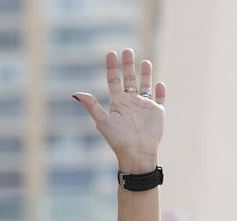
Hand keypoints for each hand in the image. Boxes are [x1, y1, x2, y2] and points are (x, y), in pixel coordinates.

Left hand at [72, 49, 164, 170]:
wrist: (136, 153)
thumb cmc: (118, 139)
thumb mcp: (103, 121)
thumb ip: (92, 106)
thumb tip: (76, 93)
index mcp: (117, 103)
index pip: (114, 81)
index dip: (112, 67)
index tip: (111, 53)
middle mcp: (130, 102)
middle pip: (129, 79)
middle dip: (128, 65)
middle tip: (127, 50)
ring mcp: (144, 106)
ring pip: (145, 86)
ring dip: (145, 74)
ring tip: (144, 61)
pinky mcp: (157, 112)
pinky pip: (159, 99)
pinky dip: (160, 91)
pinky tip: (159, 84)